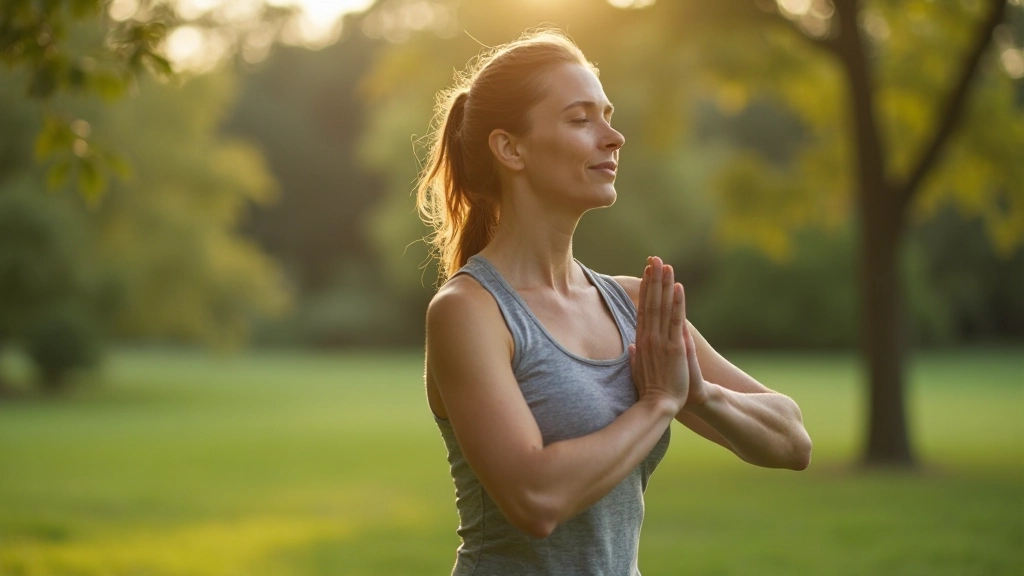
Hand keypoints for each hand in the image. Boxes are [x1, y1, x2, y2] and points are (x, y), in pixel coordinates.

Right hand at [628, 256, 705, 410]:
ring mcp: (660, 341)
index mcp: (642, 342)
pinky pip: (675, 320)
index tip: (647, 273)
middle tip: (655, 259)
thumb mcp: (638, 371)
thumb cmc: (651, 391)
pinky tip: (677, 287)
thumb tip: (631, 346)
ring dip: (664, 284)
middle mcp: (649, 337)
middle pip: (651, 302)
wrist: (659, 406)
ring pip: (662, 307)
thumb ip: (634, 357)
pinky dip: (676, 302)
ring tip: (666, 265)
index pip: (643, 310)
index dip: (645, 290)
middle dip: (653, 279)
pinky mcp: (674, 347)